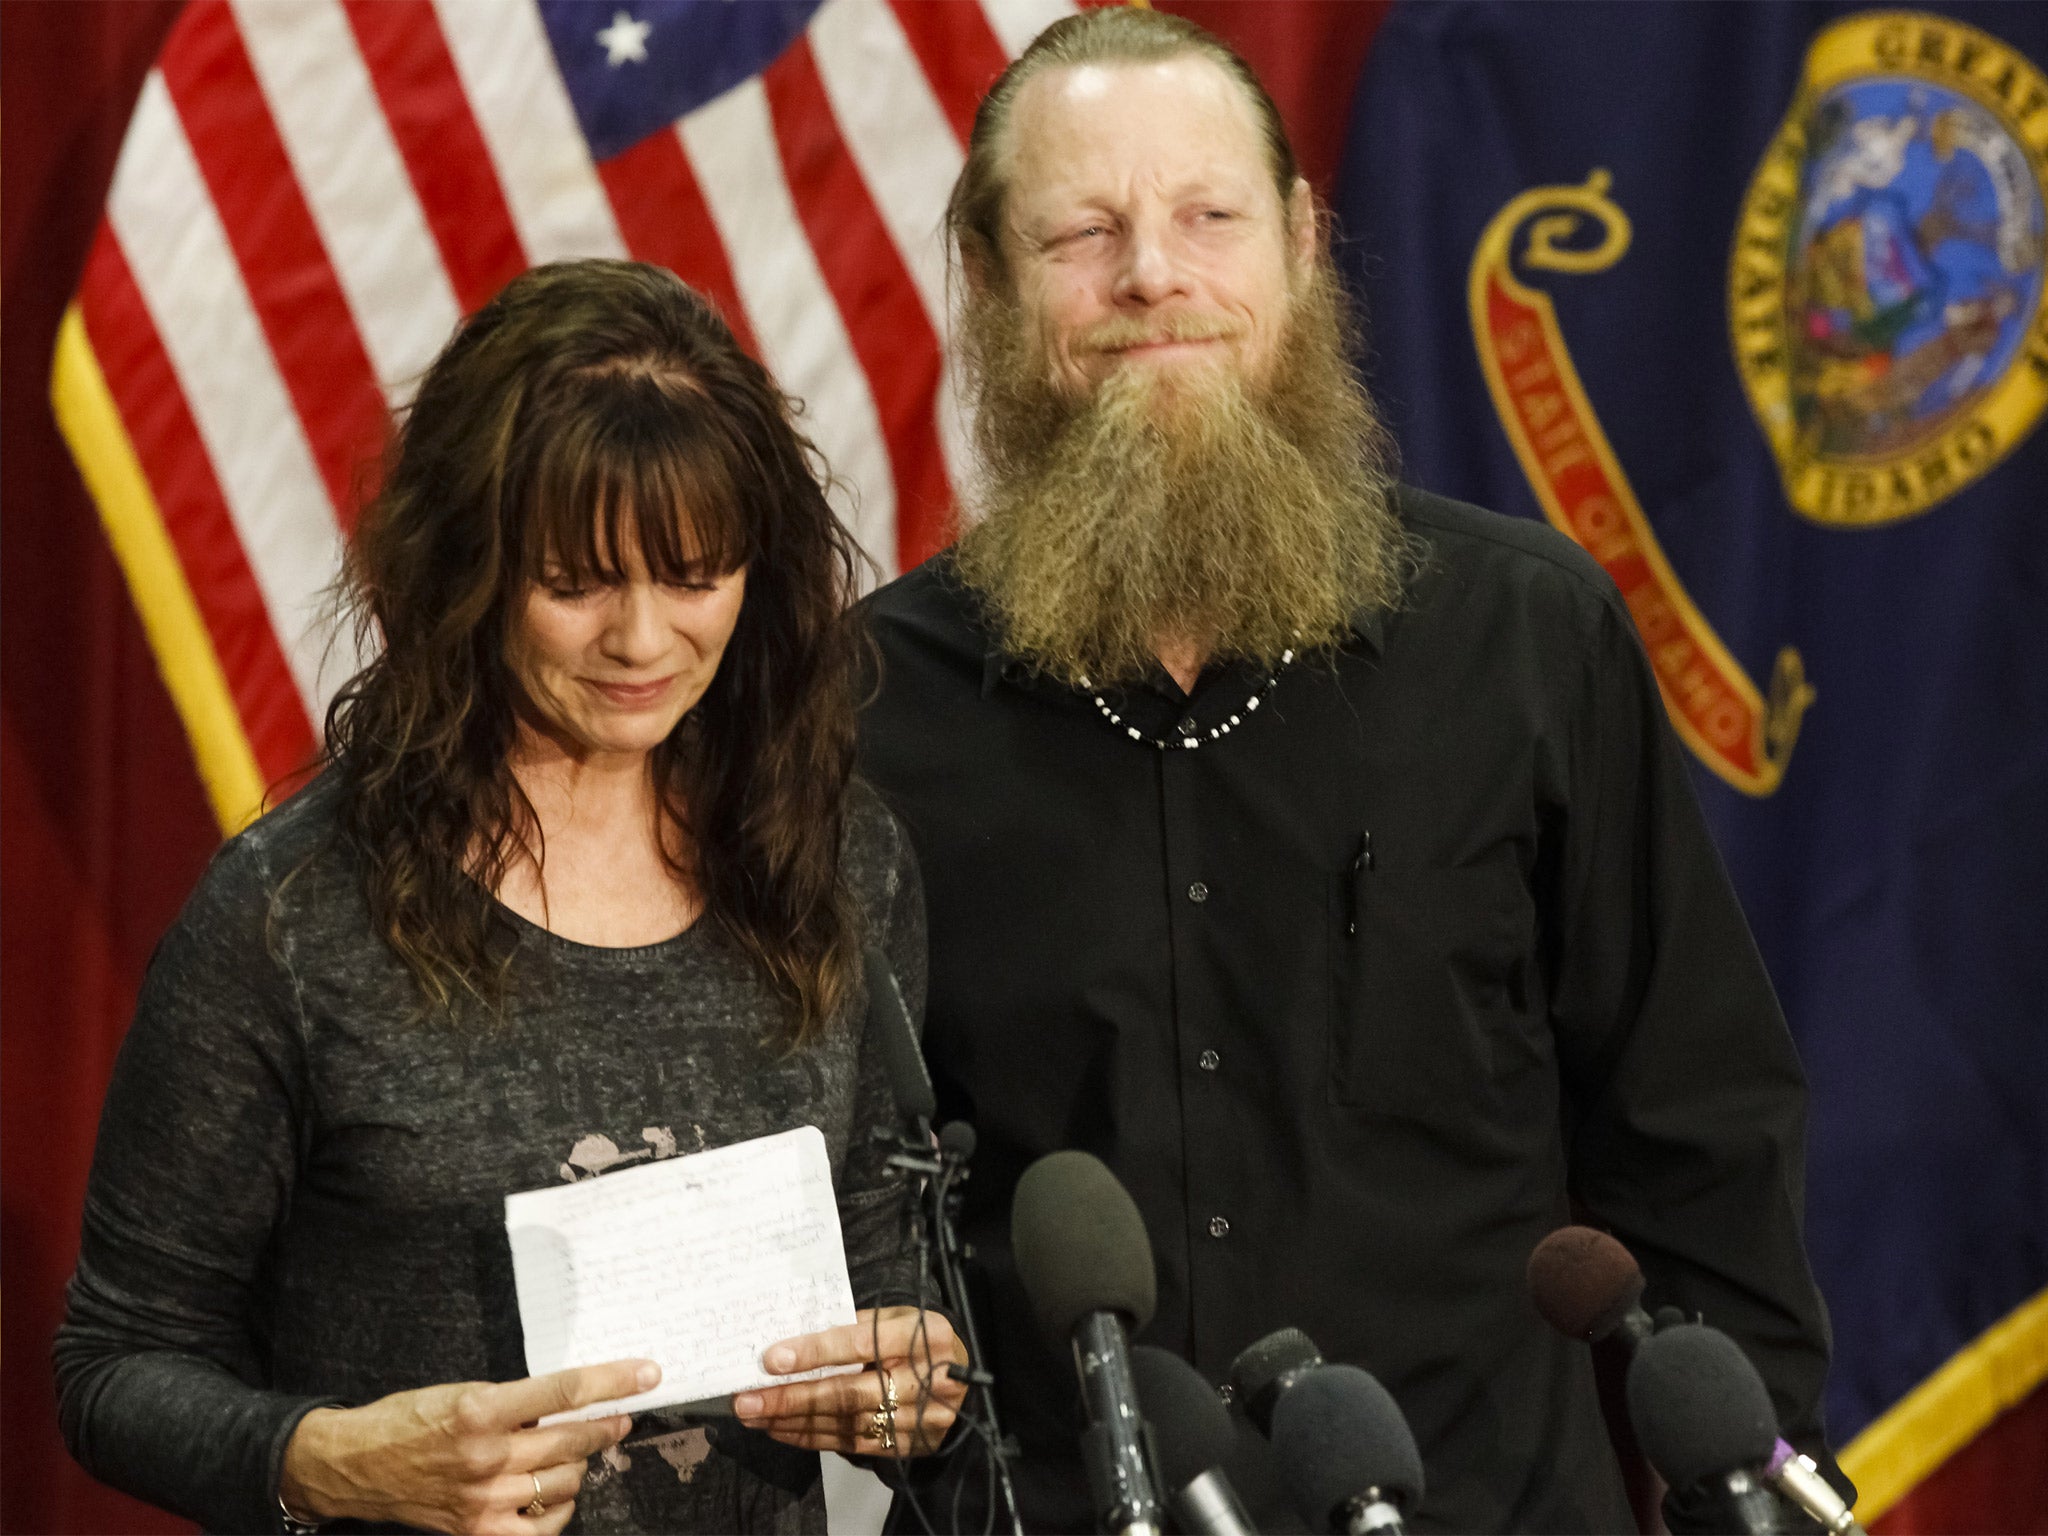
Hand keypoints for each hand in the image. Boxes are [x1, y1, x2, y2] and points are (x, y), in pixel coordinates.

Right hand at [278, 1358, 656, 1534]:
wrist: (357, 1466)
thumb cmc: (409, 1421)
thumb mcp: (462, 1392)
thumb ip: (515, 1402)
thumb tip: (571, 1404)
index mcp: (481, 1410)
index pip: (565, 1391)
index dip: (613, 1380)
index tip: (646, 1373)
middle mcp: (486, 1456)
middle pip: (573, 1439)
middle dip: (606, 1426)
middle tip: (619, 1419)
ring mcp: (484, 1499)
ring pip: (565, 1481)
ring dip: (577, 1465)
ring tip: (569, 1454)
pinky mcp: (477, 1531)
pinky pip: (544, 1525)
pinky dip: (558, 1507)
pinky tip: (551, 1492)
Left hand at [733, 1307, 967, 1455]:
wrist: (964, 1377)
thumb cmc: (919, 1338)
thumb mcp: (899, 1317)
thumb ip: (856, 1325)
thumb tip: (796, 1339)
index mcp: (924, 1334)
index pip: (862, 1344)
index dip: (816, 1352)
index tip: (772, 1359)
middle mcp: (926, 1379)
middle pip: (849, 1394)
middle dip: (792, 1398)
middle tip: (747, 1400)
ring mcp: (921, 1418)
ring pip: (846, 1424)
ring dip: (794, 1422)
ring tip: (755, 1416)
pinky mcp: (910, 1446)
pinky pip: (853, 1445)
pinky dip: (812, 1437)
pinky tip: (782, 1429)